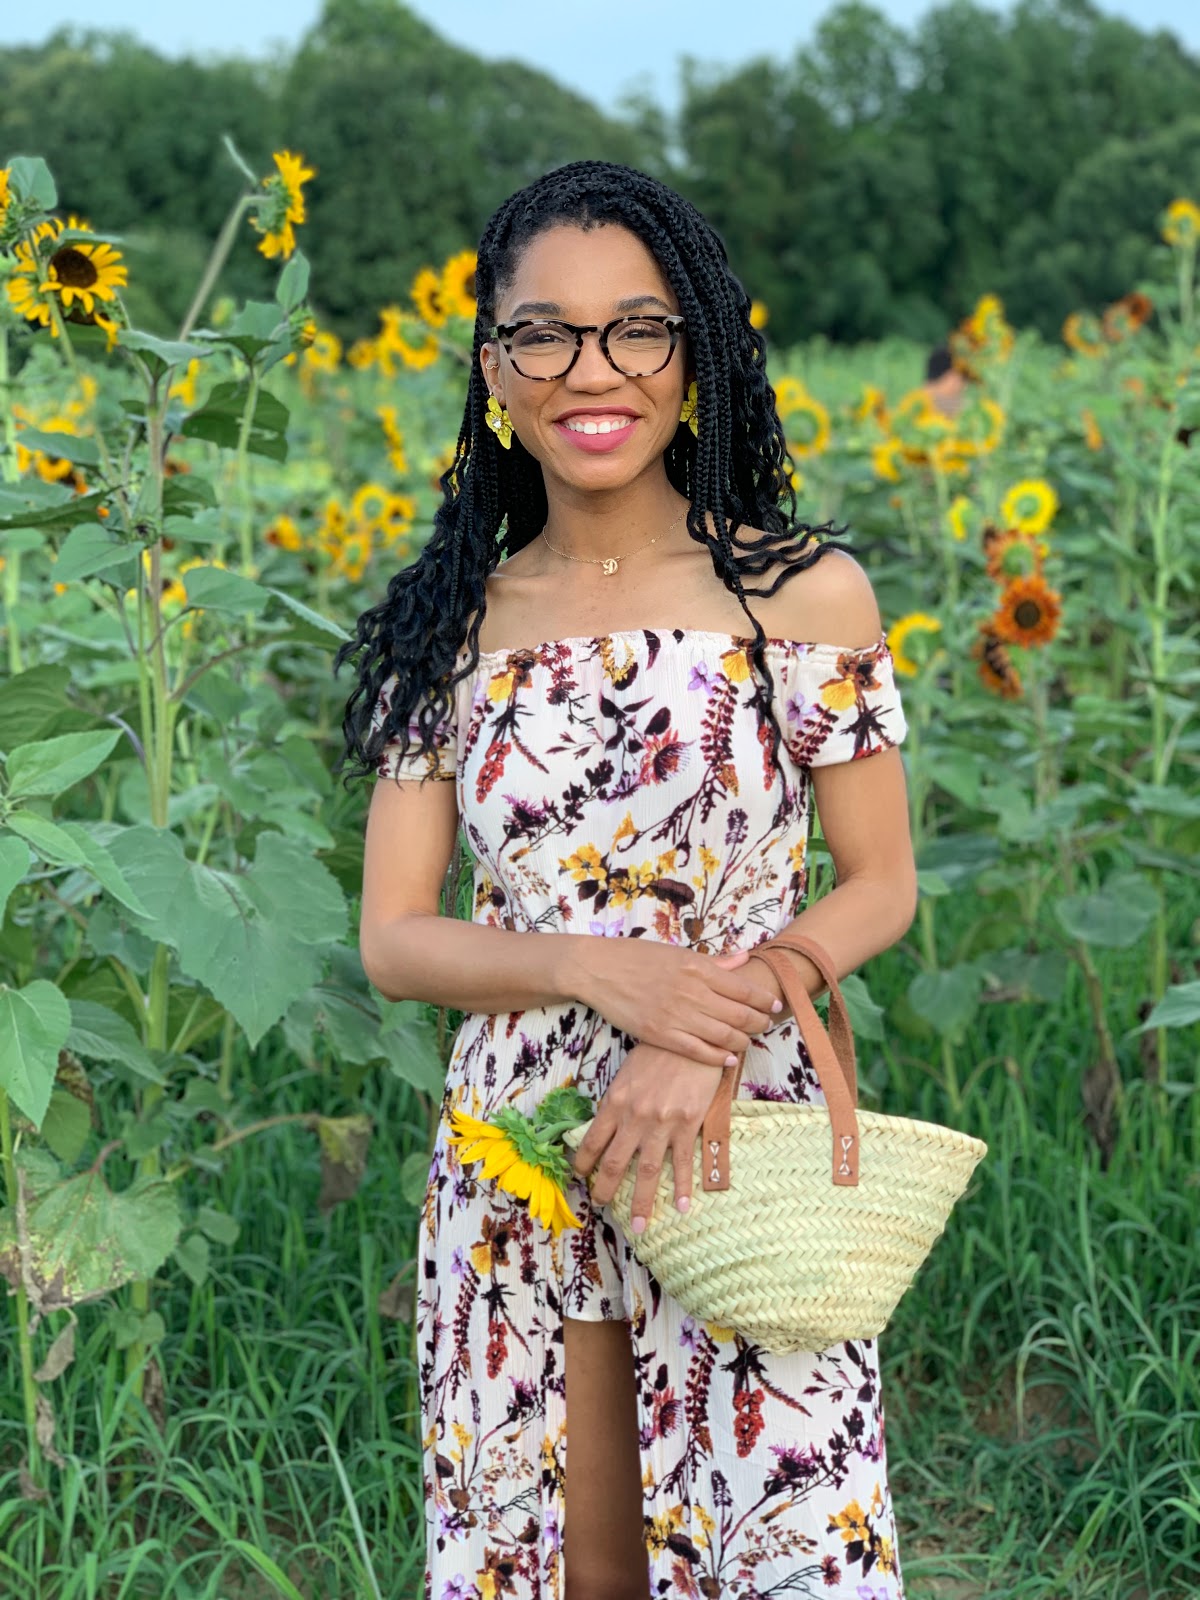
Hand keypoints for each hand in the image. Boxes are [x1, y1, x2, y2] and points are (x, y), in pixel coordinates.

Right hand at [567, 939, 784, 1068]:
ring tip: (749, 1041)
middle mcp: (693, 992)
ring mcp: (677, 1015)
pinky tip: (729, 1059)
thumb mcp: (678, 952)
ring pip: (724, 1036)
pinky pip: (698, 1052)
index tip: (774, 1005)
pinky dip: (719, 1057)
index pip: (745, 988)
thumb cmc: (637, 956)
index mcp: (699, 967)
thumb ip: (715, 960)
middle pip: (740, 1015)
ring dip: (743, 1041)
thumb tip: (745, 958)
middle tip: (766, 1025)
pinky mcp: (660, 1034)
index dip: (764, 1000)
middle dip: (759, 1023)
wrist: (597, 969)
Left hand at [569, 1040, 727, 1232]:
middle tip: (602, 1206)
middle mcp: (634, 1117)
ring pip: (647, 1172)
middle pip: (614, 1164)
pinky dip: (682, 1188)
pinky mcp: (688, 1125)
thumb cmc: (658, 1050)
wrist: (692, 1037)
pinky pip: (682, 1163)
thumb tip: (607, 1127)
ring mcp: (661, 1124)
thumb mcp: (628, 1073)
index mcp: (615, 1102)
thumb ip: (618, 1101)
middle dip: (606, 1190)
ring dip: (642, 1202)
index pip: (592, 1141)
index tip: (579, 1177)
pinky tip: (682, 1207)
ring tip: (640, 1226)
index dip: (583, 1163)